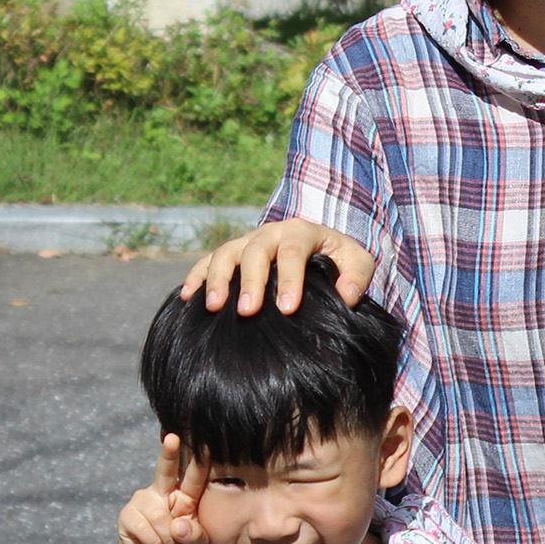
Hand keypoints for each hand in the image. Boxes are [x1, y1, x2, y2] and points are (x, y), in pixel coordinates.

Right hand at [115, 435, 209, 543]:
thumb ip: (196, 535)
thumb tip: (179, 524)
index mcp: (183, 496)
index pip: (193, 477)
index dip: (199, 460)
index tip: (206, 442)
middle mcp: (162, 492)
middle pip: (165, 469)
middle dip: (169, 453)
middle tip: (172, 438)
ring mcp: (142, 501)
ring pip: (161, 518)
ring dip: (170, 541)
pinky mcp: (127, 515)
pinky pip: (147, 529)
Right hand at [178, 219, 376, 316]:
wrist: (317, 246)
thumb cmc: (338, 259)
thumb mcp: (357, 262)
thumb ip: (357, 276)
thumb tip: (347, 296)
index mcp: (302, 231)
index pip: (294, 251)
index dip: (290, 279)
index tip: (287, 308)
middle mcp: (271, 232)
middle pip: (256, 251)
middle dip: (250, 281)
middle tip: (247, 311)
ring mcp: (247, 241)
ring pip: (226, 253)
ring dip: (217, 279)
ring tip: (214, 308)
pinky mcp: (231, 254)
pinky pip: (208, 260)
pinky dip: (196, 276)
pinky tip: (187, 297)